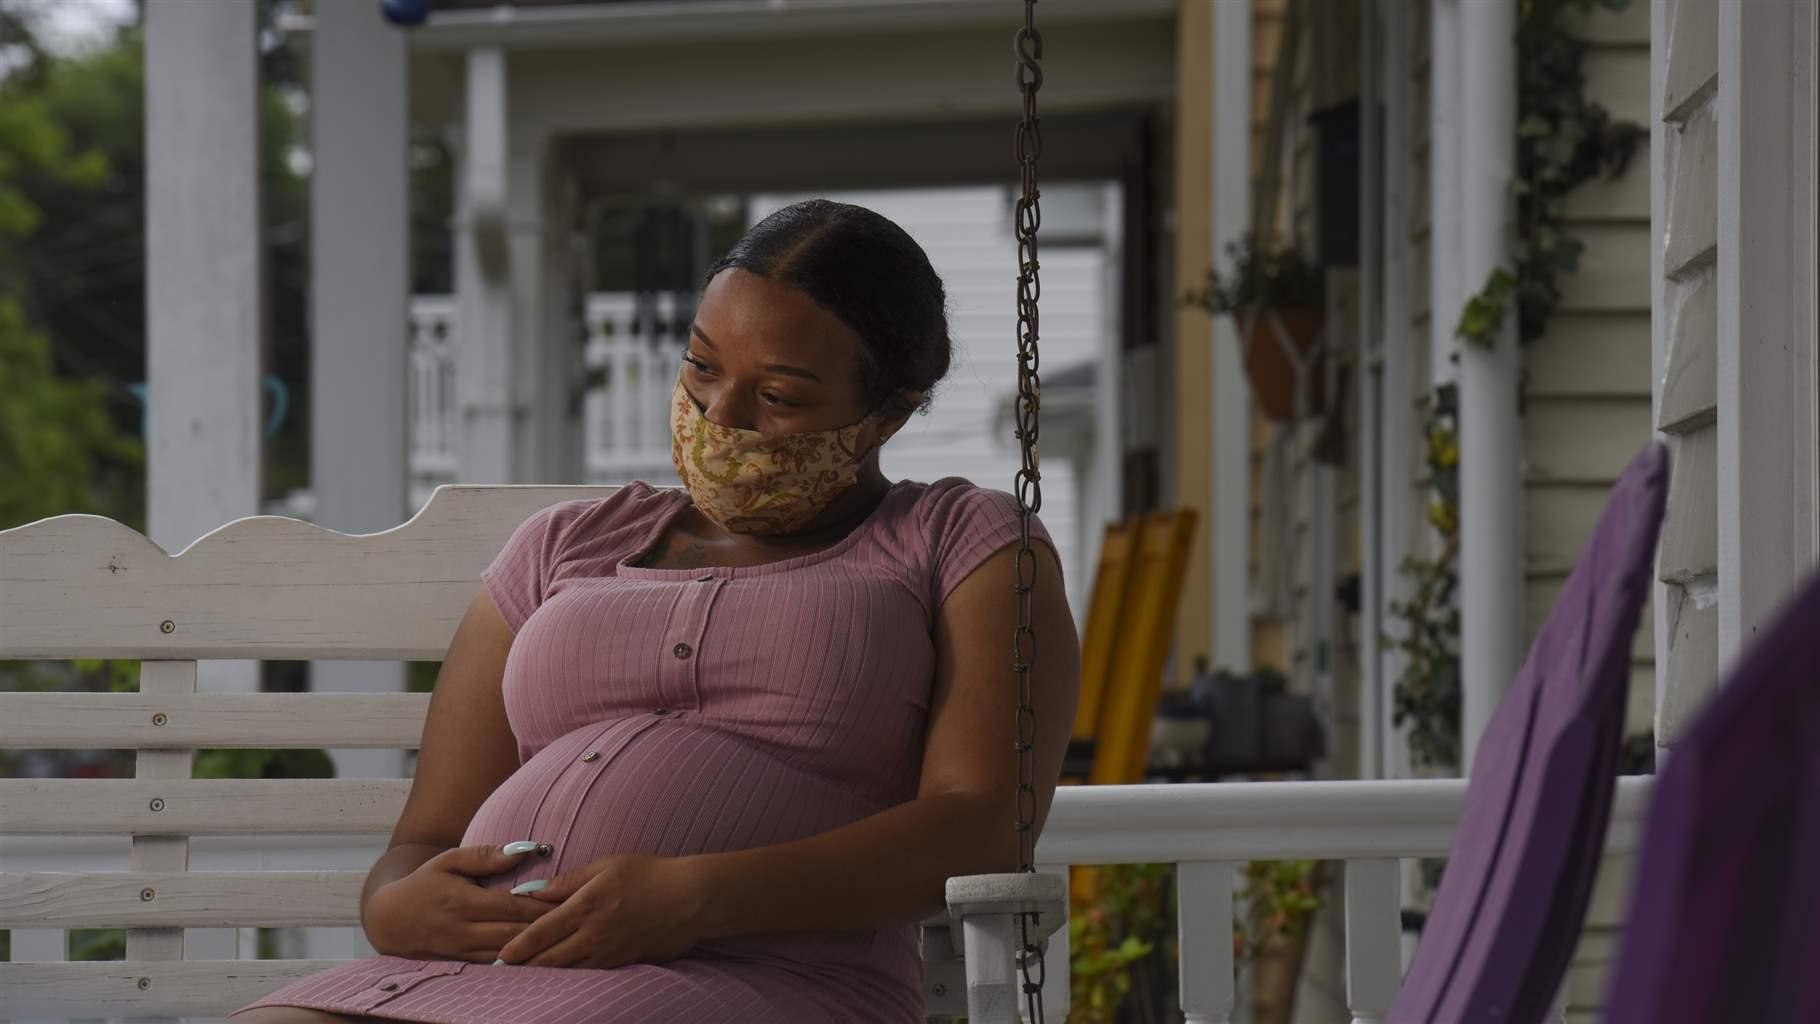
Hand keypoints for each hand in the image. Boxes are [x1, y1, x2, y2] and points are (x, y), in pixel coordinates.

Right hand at [365, 843, 555, 961]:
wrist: (389, 920)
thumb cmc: (425, 883)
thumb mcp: (449, 860)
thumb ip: (485, 856)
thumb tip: (522, 850)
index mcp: (463, 902)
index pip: (512, 907)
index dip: (541, 907)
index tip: (568, 900)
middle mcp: (464, 930)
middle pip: (514, 934)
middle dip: (546, 929)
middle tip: (576, 921)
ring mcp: (462, 951)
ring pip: (507, 955)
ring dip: (536, 949)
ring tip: (564, 938)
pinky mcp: (462, 963)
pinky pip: (496, 966)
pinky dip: (519, 962)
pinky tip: (540, 955)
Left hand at [495, 854, 706, 968]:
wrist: (691, 898)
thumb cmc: (651, 874)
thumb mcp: (608, 865)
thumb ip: (570, 880)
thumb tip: (537, 891)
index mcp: (585, 907)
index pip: (540, 932)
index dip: (517, 947)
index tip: (501, 956)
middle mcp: (593, 935)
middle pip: (549, 959)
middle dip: (525, 967)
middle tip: (505, 972)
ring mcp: (609, 952)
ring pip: (568, 971)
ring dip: (546, 974)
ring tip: (528, 976)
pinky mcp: (624, 962)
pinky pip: (590, 974)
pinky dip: (571, 976)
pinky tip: (564, 975)